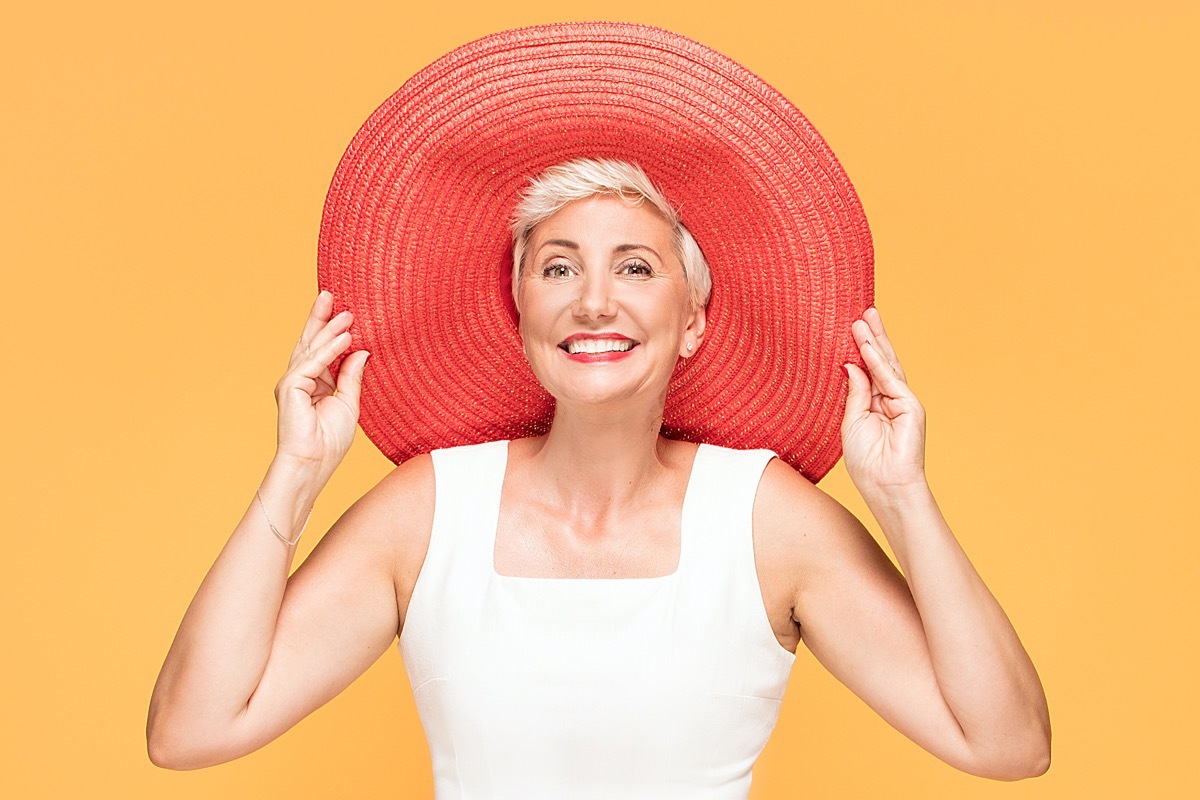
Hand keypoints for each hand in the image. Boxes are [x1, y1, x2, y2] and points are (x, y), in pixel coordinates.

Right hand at [273, 291, 369, 480]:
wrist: (314, 462)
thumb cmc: (329, 441)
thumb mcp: (348, 402)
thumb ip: (351, 376)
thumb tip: (361, 351)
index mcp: (313, 382)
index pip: (320, 349)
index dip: (330, 330)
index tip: (343, 311)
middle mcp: (300, 378)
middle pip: (310, 341)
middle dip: (320, 318)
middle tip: (331, 294)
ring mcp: (292, 381)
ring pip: (312, 348)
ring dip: (330, 329)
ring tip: (346, 312)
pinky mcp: (290, 386)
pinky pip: (314, 362)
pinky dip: (330, 349)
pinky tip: (345, 338)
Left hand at [841, 307, 926, 495]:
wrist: (884, 486)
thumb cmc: (866, 461)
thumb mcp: (851, 422)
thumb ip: (854, 393)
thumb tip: (850, 364)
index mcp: (875, 403)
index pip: (868, 369)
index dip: (861, 348)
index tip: (851, 326)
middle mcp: (890, 399)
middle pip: (880, 362)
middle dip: (872, 337)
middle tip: (862, 312)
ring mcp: (902, 401)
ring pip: (887, 366)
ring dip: (875, 342)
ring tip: (862, 319)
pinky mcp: (911, 407)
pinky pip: (891, 380)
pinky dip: (878, 363)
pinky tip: (867, 347)